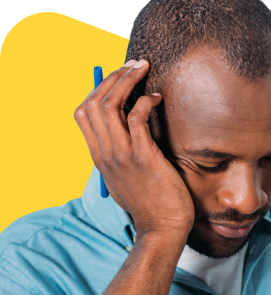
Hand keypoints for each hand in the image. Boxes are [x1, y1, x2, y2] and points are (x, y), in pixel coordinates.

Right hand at [74, 59, 194, 239]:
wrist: (163, 229)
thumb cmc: (153, 204)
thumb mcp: (128, 179)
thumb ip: (123, 157)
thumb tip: (133, 133)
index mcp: (99, 157)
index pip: (83, 113)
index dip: (98, 90)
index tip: (119, 79)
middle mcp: (105, 153)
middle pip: (93, 103)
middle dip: (113, 77)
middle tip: (134, 65)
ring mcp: (122, 155)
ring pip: (110, 104)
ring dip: (127, 80)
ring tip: (144, 69)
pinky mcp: (143, 157)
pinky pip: (136, 117)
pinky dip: (144, 101)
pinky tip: (156, 98)